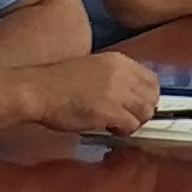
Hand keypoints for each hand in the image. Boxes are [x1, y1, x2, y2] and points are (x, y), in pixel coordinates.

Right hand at [34, 52, 162, 134]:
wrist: (38, 90)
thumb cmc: (57, 82)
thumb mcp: (92, 68)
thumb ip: (114, 77)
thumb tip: (130, 95)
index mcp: (118, 60)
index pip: (151, 79)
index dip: (147, 95)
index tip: (136, 105)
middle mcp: (122, 73)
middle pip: (153, 96)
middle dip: (143, 110)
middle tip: (128, 117)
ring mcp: (117, 92)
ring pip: (145, 112)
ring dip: (134, 121)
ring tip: (117, 124)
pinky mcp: (109, 110)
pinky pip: (130, 125)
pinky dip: (123, 130)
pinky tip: (109, 128)